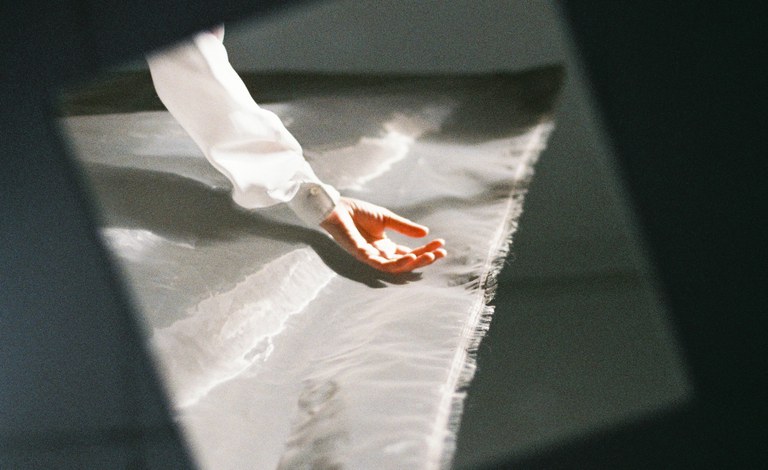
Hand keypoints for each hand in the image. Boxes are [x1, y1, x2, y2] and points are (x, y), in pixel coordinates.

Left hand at [320, 197, 445, 272]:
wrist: (337, 207)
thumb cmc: (358, 212)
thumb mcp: (386, 218)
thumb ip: (404, 227)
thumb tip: (426, 233)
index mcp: (385, 246)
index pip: (409, 253)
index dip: (425, 250)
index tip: (441, 244)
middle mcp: (379, 254)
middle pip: (406, 262)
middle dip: (424, 258)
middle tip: (441, 253)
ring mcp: (371, 256)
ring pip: (396, 266)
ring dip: (414, 262)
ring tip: (430, 256)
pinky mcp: (361, 254)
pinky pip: (381, 263)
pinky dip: (397, 262)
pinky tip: (410, 255)